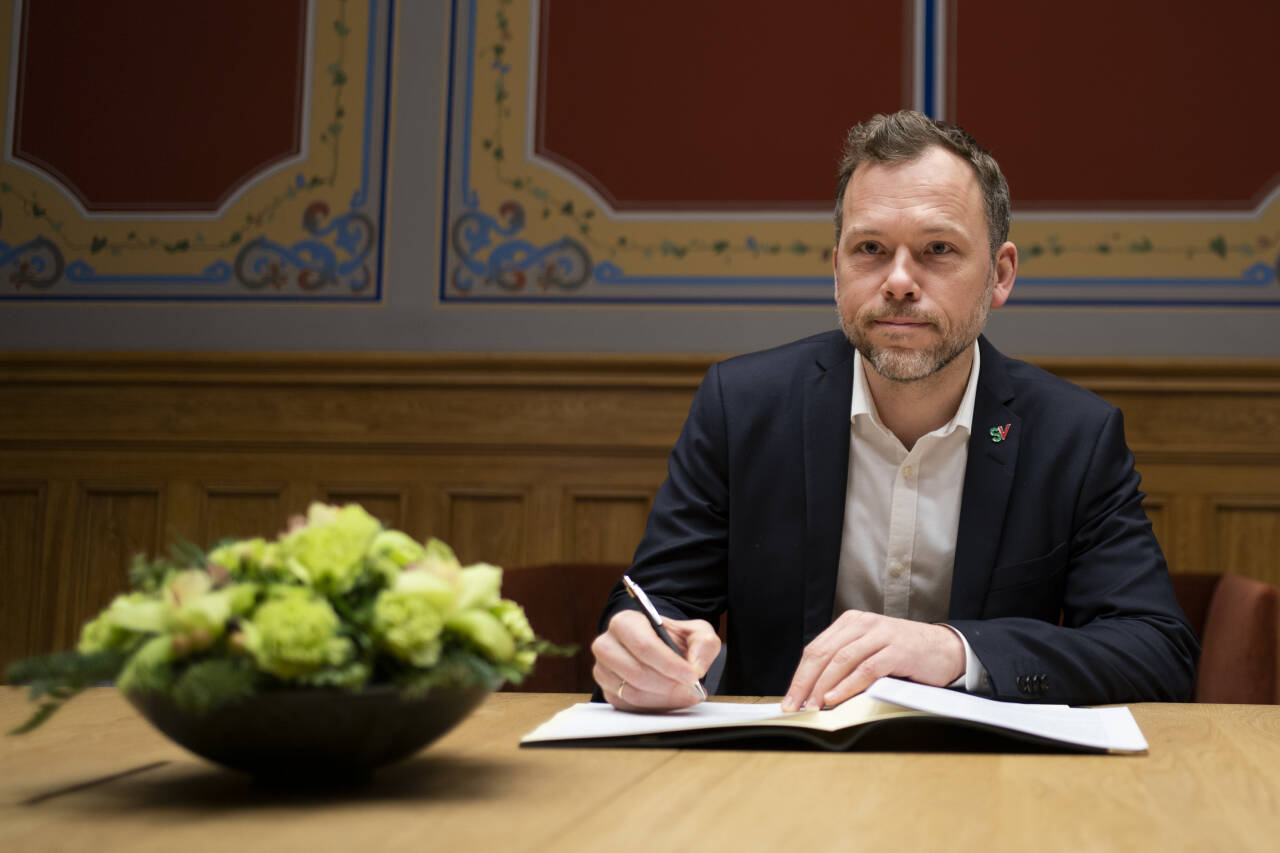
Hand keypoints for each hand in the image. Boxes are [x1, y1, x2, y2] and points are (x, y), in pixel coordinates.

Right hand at [591, 610, 720, 710]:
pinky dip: (656, 707)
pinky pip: (631, 707)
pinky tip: (672, 699)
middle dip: (669, 685)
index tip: (691, 676)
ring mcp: (603, 671)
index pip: (643, 645)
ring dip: (665, 698)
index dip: (669, 663)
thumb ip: (703, 643)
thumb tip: (695, 667)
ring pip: (633, 693)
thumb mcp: (696, 633)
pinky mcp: (608, 692)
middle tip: (692, 690)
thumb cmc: (673, 640)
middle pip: (636, 672)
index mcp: (625, 622)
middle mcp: (607, 645)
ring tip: (686, 695)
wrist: (660, 652)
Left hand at [781, 610, 963, 711]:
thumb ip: (845, 663)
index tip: (789, 700)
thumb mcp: (869, 651)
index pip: (816, 649)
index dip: (800, 676)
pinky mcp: (898, 650)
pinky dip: (848, 685)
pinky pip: (866, 669)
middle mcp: (863, 624)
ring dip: (823, 687)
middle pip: (823, 654)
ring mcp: (881, 635)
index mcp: (851, 623)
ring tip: (812, 707)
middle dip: (805, 683)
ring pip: (841, 660)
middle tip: (794, 707)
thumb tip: (814, 692)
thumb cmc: (903, 655)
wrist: (945, 650)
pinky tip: (836, 698)